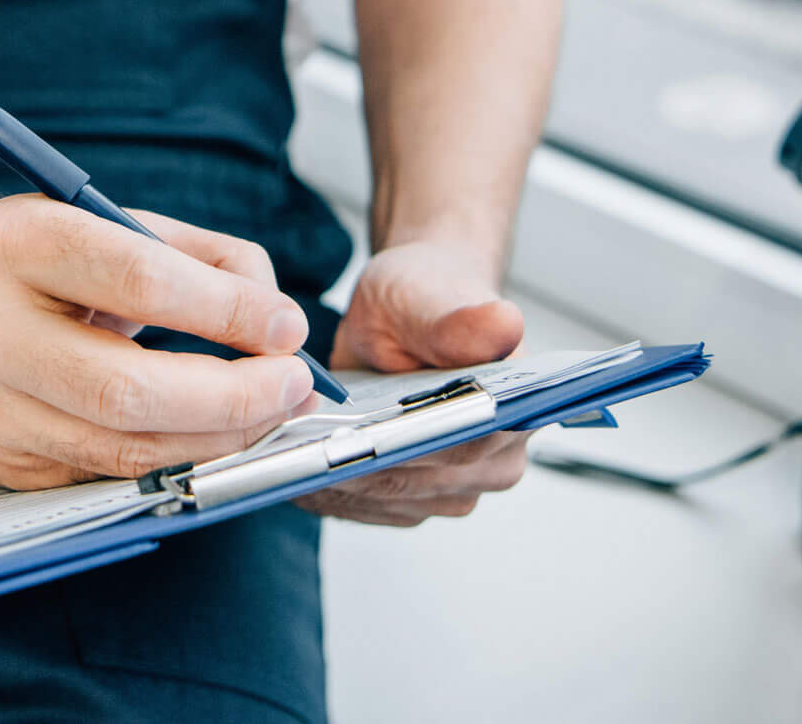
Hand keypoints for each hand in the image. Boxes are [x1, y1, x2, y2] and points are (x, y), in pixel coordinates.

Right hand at [0, 196, 320, 489]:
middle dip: (232, 397)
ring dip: (216, 439)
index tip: (287, 326)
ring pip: (122, 449)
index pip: (135, 280)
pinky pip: (106, 474)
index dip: (225, 312)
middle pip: (127, 389)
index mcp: (14, 243)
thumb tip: (276, 320)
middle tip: (294, 387)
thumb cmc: (30, 263)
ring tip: (269, 414)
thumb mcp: (101, 222)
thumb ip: (197, 256)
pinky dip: (173, 460)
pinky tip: (210, 437)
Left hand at [299, 240, 529, 526]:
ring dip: (334, 481)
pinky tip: (294, 462)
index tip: (350, 440)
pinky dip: (326, 487)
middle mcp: (493, 463)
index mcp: (513, 414)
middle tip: (299, 446)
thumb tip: (504, 322)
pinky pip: (362, 506)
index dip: (403, 446)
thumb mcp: (430, 297)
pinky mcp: (412, 500)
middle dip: (354, 466)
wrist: (412, 311)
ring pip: (382, 500)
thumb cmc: (428, 298)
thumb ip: (460, 320)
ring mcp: (452, 489)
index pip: (459, 447)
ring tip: (288, 453)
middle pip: (415, 482)